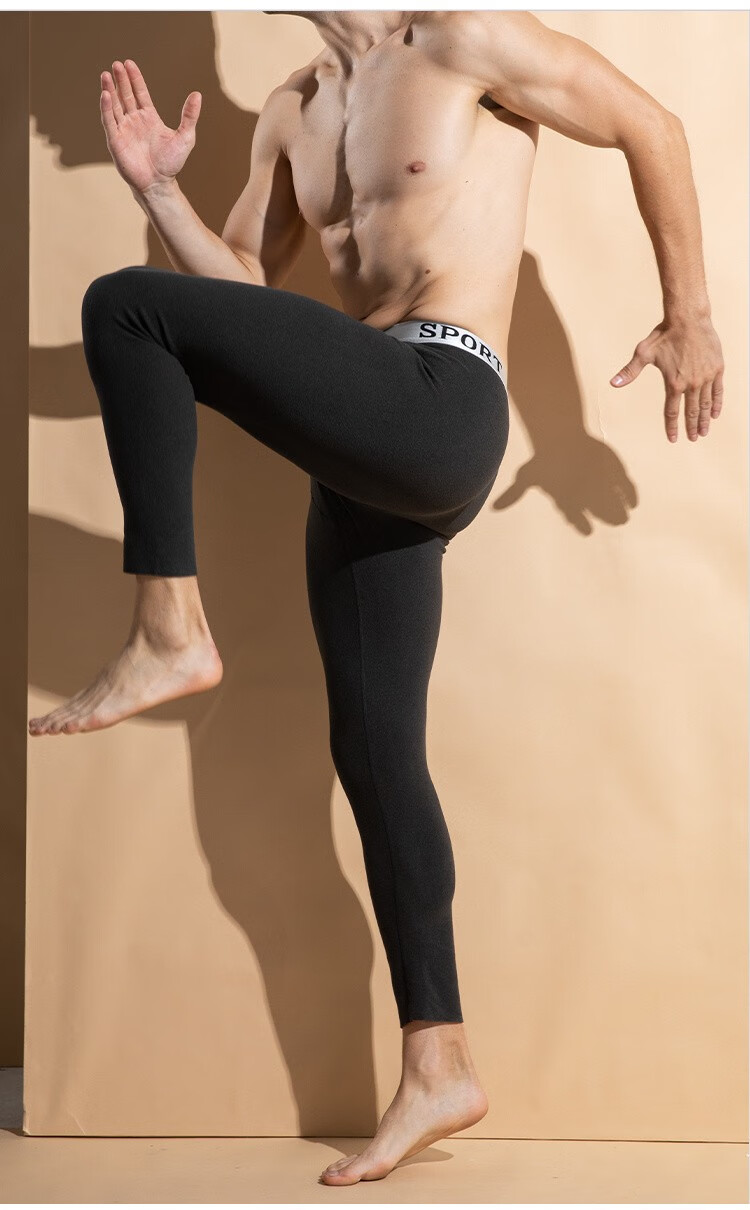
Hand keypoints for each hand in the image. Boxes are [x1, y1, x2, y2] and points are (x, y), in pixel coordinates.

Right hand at [99, 59, 200, 194]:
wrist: (159, 183)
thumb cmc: (172, 163)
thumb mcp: (185, 137)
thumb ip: (189, 116)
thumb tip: (197, 94)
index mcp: (149, 118)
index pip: (140, 93)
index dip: (134, 78)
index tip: (129, 63)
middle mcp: (134, 121)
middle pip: (125, 95)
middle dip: (121, 80)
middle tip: (116, 64)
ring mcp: (124, 130)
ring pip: (114, 105)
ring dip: (110, 89)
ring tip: (106, 74)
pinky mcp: (115, 141)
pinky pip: (109, 121)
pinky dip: (106, 107)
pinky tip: (105, 94)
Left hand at [610, 315, 723, 441]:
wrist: (688, 318)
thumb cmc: (664, 335)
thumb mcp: (643, 353)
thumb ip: (629, 371)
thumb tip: (612, 383)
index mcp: (673, 383)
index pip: (672, 412)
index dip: (672, 427)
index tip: (672, 439)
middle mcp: (691, 383)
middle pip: (691, 412)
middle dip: (691, 427)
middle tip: (693, 439)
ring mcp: (706, 376)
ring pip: (705, 404)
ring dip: (704, 420)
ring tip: (704, 432)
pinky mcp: (717, 368)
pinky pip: (718, 391)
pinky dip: (716, 403)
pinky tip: (715, 413)